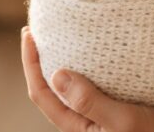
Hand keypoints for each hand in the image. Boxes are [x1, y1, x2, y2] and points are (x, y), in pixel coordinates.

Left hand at [21, 27, 153, 131]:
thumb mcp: (124, 121)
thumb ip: (90, 101)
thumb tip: (56, 74)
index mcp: (80, 130)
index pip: (42, 95)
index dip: (30, 64)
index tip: (29, 34)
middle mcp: (86, 126)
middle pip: (52, 91)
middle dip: (41, 61)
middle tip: (40, 30)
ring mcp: (101, 120)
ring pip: (74, 88)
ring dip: (65, 63)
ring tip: (64, 37)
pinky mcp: (118, 113)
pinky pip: (94, 88)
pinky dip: (89, 69)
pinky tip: (98, 53)